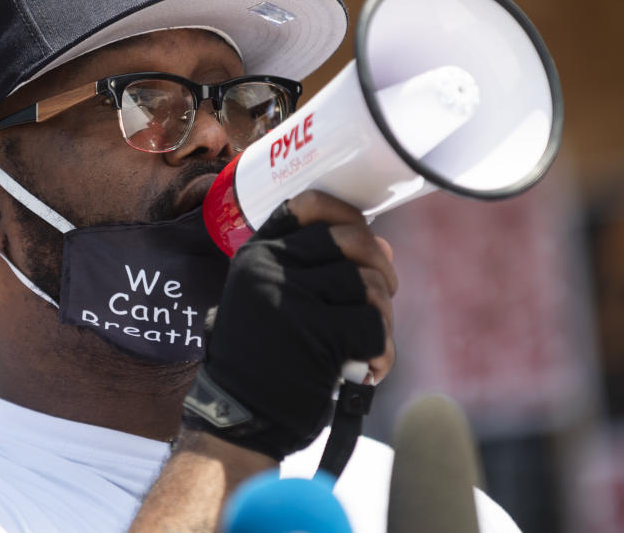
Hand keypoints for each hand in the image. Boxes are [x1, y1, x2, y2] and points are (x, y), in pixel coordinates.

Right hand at [184, 189, 396, 458]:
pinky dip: (382, 350)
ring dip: (382, 316)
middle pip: (350, 239)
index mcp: (256, 254)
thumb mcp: (272, 301)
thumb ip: (317, 270)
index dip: (344, 213)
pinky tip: (370, 366)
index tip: (360, 232)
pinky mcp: (313, 332)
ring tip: (370, 342)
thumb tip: (381, 245)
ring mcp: (288, 296)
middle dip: (380, 266)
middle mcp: (268, 267)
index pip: (307, 206)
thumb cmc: (265, 358)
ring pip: (367, 283)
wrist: (240, 415)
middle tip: (382, 296)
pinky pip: (373, 326)